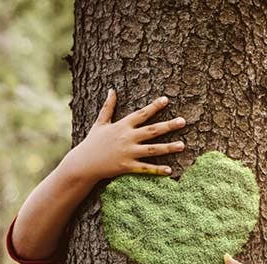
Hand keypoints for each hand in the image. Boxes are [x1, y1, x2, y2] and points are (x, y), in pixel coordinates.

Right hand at [65, 88, 185, 182]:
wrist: (83, 163)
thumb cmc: (92, 142)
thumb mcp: (100, 123)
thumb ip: (108, 107)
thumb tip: (112, 90)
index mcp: (122, 126)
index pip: (141, 114)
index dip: (154, 106)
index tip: (166, 100)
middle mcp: (127, 138)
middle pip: (152, 130)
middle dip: (168, 125)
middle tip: (183, 121)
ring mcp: (128, 152)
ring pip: (152, 149)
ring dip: (168, 147)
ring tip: (182, 145)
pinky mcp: (126, 166)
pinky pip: (145, 168)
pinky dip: (157, 170)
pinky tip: (170, 170)